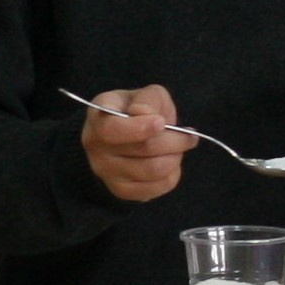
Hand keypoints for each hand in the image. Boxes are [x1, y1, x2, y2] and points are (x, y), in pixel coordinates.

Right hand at [79, 85, 195, 201]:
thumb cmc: (137, 108)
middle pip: (142, 149)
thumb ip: (148, 100)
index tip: (161, 123)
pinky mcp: (119, 190)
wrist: (129, 131)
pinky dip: (171, 176)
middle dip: (174, 141)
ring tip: (180, 149)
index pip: (111, 129)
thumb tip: (148, 116)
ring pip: (151, 170)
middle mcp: (95, 145)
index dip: (139, 128)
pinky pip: (153, 189)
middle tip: (189, 135)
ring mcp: (105, 171)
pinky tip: (171, 164)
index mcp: (98, 116)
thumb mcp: (145, 94)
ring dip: (175, 158)